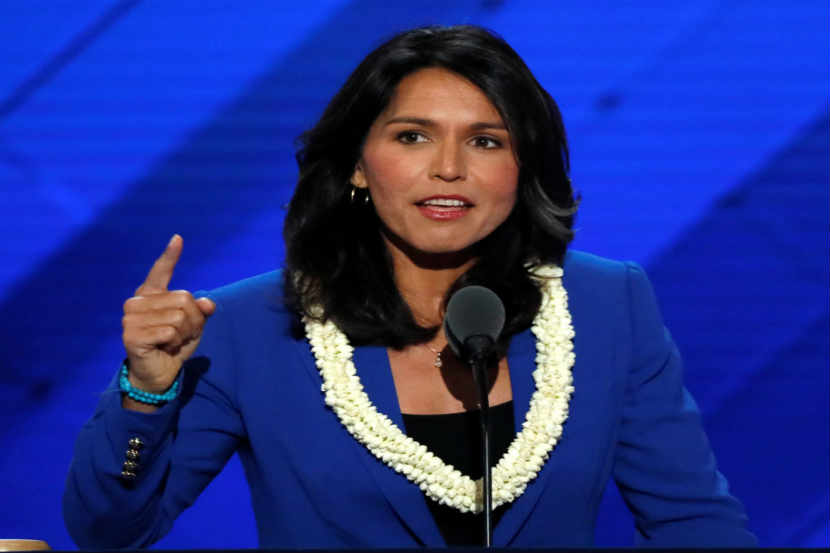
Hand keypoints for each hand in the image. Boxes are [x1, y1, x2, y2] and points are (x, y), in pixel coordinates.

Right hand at [122, 235, 215, 394]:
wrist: (158, 373)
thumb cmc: (173, 345)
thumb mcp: (193, 325)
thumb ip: (200, 310)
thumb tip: (208, 304)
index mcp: (151, 295)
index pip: (160, 271)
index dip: (170, 256)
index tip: (178, 239)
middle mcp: (137, 302)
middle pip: (184, 300)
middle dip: (193, 321)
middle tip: (180, 335)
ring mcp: (131, 318)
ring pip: (179, 317)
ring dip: (184, 334)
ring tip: (172, 342)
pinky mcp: (132, 335)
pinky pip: (170, 332)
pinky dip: (176, 343)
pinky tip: (165, 348)